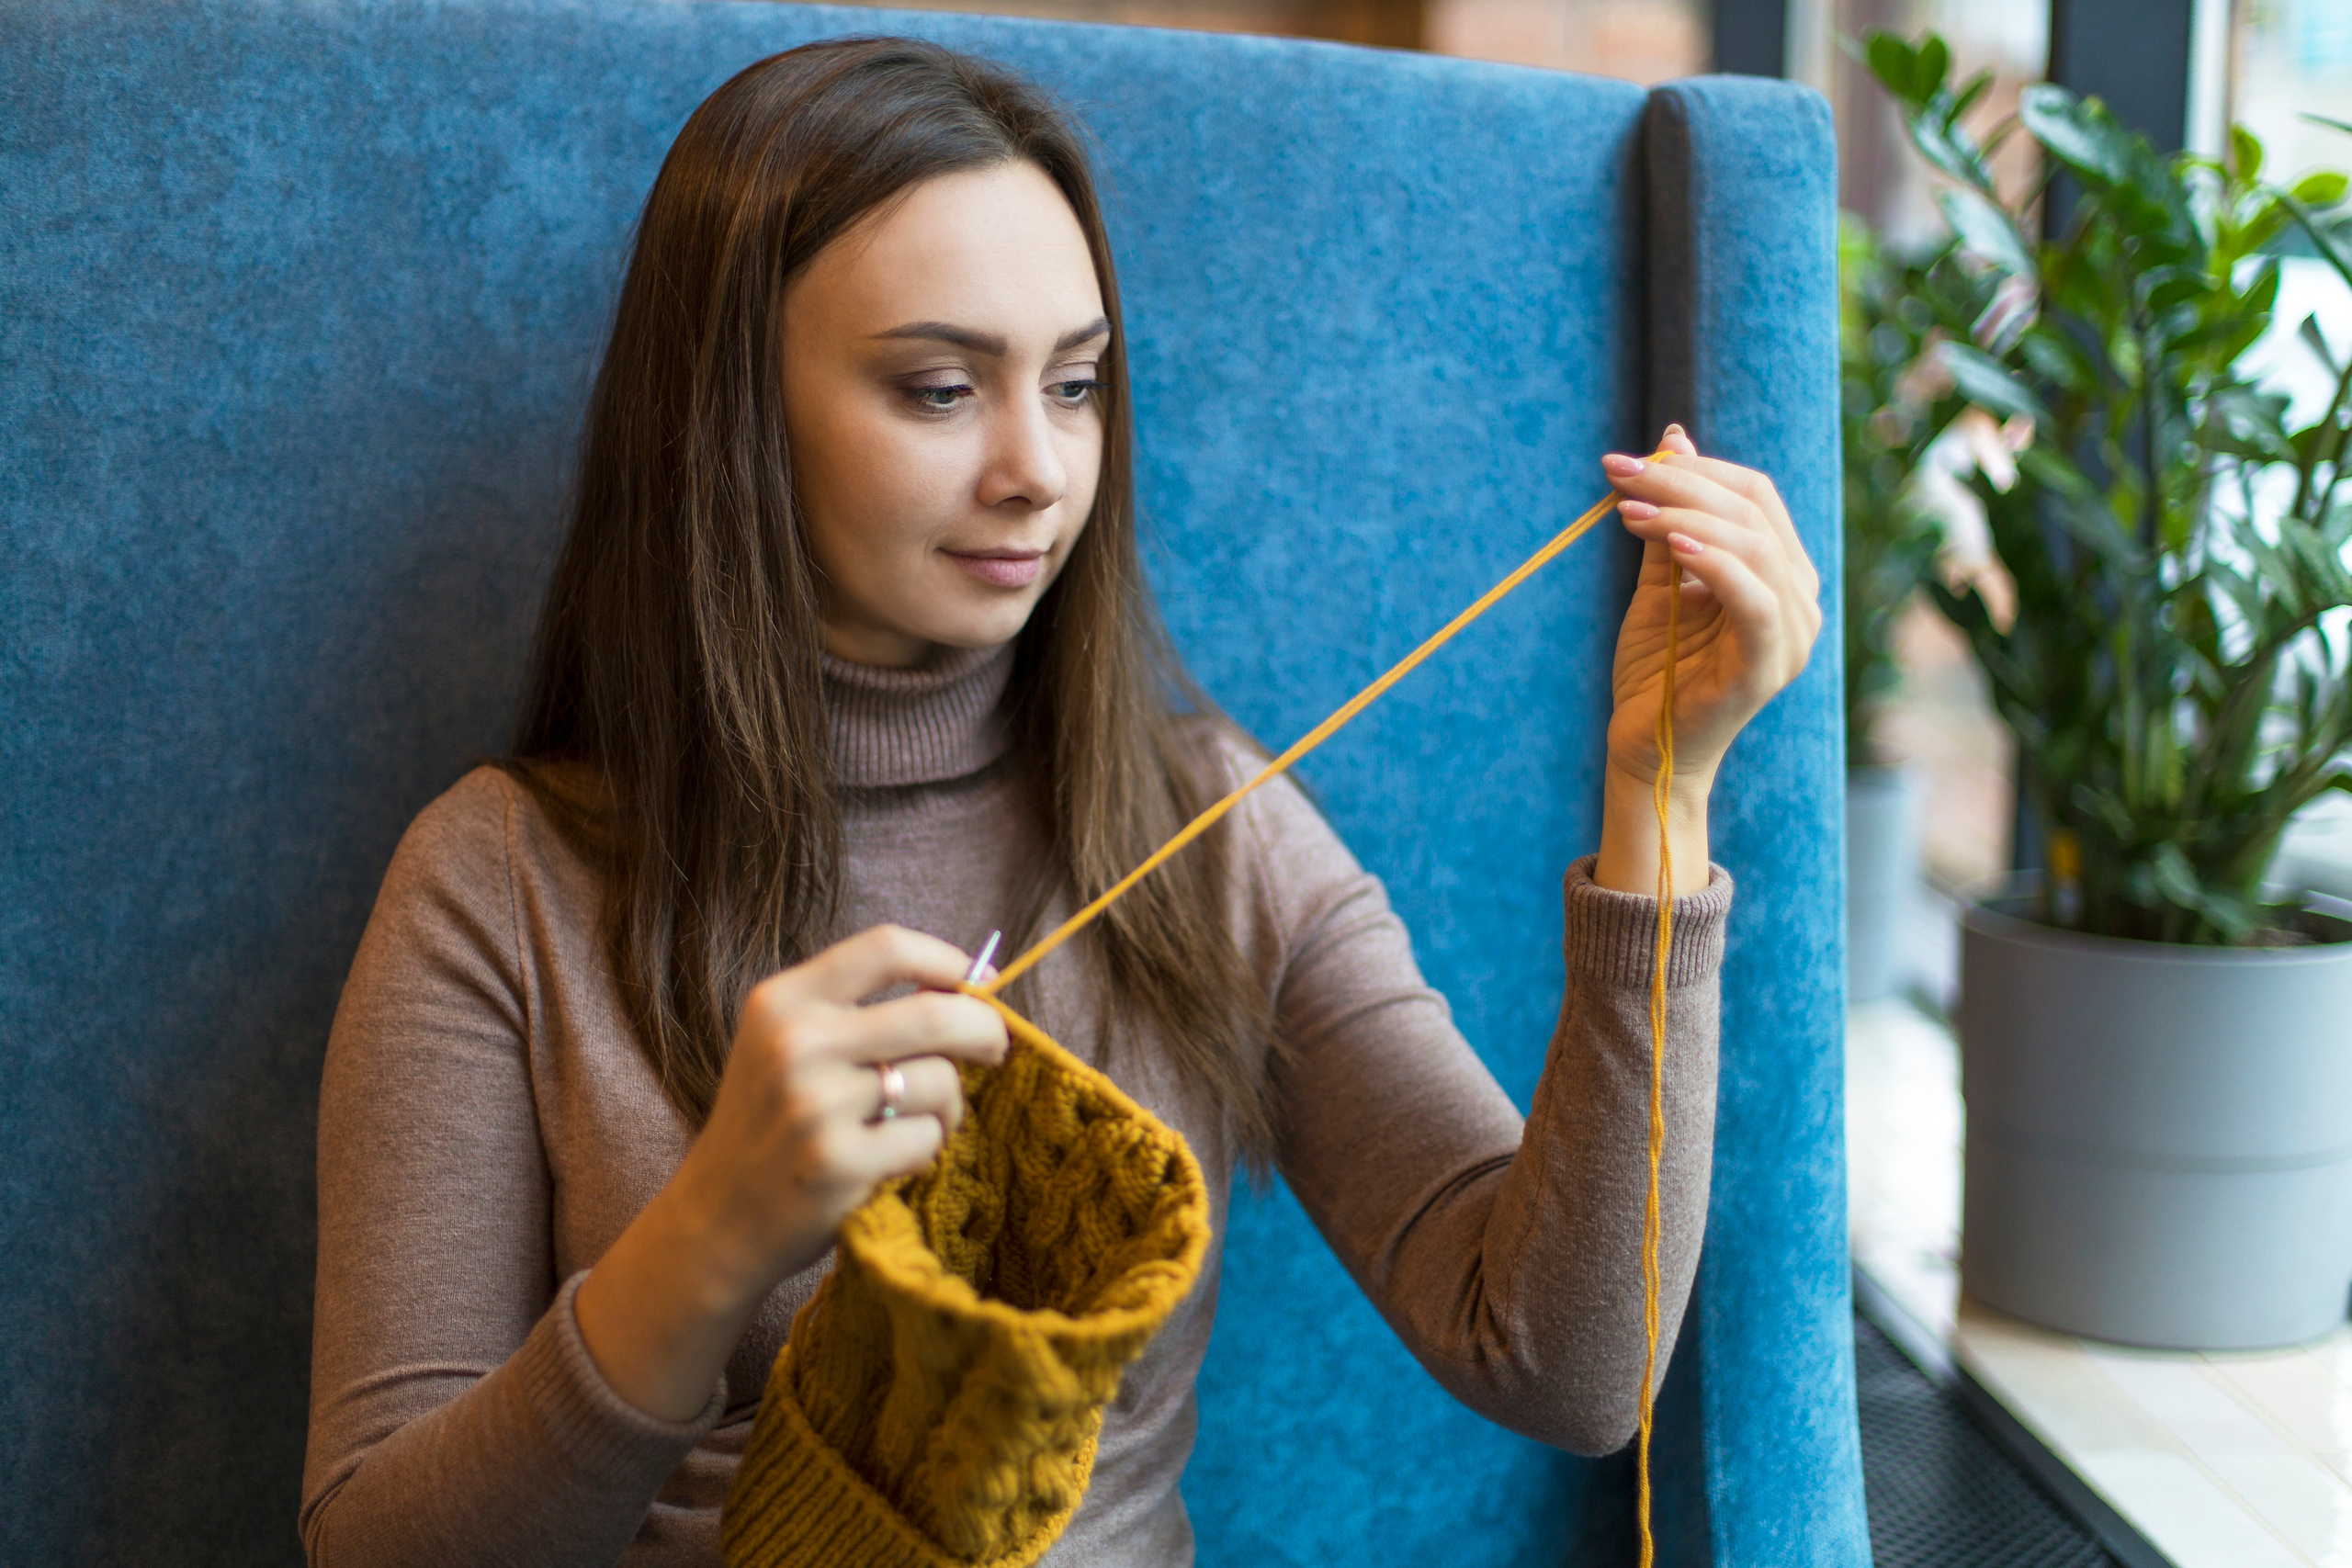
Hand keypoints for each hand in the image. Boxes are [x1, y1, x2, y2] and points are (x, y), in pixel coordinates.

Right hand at [672, 924, 1007, 1290]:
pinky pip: (928, 1138)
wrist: (716, 1219)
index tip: (980, 980)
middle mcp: (795, 1044)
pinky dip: (926, 1149)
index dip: (948, 961)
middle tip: (995, 1049)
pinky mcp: (838, 1162)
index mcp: (784, 1002)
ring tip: (914, 1123)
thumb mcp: (789, 1046)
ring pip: (940, 1081)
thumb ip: (861, 1012)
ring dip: (948, 1107)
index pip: (887, 948)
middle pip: (934, 1013)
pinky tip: (891, 1161)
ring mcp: (815, 1105)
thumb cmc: (772, 1123)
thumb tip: (972, 985)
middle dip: (984, 1030)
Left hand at [1589, 426, 1820, 895]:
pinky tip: (1671, 544)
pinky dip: (1715, 564)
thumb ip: (1672, 520)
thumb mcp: (1660, 581)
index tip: (1624, 462)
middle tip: (1617, 474)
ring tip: (1628, 510)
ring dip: (1686, 517)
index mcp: (1780, 576)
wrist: (1645, 749)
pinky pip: (1753, 601)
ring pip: (1755, 547)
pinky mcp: (1767, 668)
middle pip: (1754, 512)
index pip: (1754, 496)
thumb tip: (1674, 438)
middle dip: (1680, 484)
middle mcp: (1799, 602)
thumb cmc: (1655, 669)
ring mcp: (1791, 636)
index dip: (1694, 469)